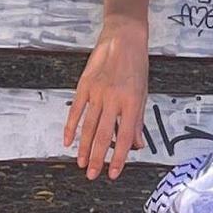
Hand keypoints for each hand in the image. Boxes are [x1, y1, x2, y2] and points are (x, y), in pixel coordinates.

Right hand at [63, 17, 148, 180]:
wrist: (123, 37)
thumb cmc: (136, 65)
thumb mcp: (143, 92)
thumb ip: (138, 119)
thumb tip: (137, 145)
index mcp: (132, 101)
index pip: (125, 136)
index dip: (119, 157)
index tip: (113, 173)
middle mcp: (114, 98)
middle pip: (103, 135)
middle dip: (98, 158)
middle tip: (93, 175)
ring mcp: (97, 91)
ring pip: (88, 126)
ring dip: (84, 148)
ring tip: (81, 163)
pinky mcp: (84, 85)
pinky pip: (75, 110)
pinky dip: (71, 128)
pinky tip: (68, 141)